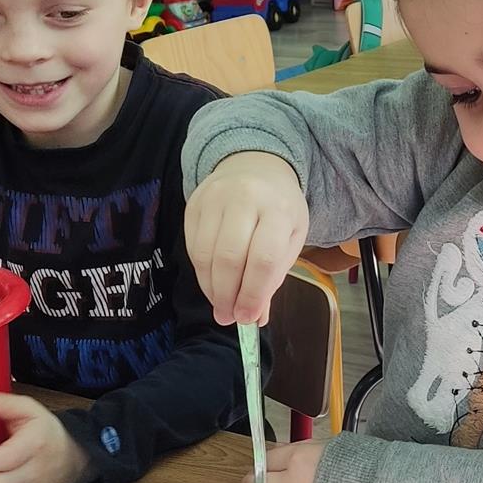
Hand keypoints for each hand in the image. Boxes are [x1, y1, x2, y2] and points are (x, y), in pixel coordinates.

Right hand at [185, 152, 309, 324]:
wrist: (256, 165)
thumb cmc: (279, 207)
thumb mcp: (291, 237)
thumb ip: (275, 276)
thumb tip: (256, 316)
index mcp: (278, 209)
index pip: (263, 259)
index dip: (253, 294)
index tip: (247, 317)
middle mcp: (245, 199)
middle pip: (229, 258)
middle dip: (227, 296)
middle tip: (228, 318)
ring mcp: (215, 198)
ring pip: (205, 255)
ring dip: (211, 288)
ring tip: (220, 304)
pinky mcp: (193, 203)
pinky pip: (192, 247)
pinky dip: (201, 272)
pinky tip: (211, 281)